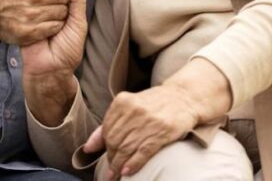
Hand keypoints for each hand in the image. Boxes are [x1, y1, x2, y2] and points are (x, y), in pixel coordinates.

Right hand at [20, 0, 87, 125]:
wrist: (51, 71)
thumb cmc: (68, 49)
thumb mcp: (78, 24)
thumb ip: (78, 1)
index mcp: (61, 5)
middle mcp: (47, 6)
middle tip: (64, 19)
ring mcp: (34, 12)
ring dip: (52, 14)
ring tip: (56, 33)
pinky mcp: (24, 20)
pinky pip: (34, 12)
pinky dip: (42, 22)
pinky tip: (46, 36)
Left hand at [84, 58, 230, 178]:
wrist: (183, 98)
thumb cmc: (153, 104)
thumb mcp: (129, 107)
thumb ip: (109, 124)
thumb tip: (88, 147)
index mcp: (122, 102)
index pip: (106, 130)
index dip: (104, 147)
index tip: (105, 158)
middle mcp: (133, 110)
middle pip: (114, 141)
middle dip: (111, 158)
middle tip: (110, 171)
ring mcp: (147, 121)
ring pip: (126, 148)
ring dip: (119, 165)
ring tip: (116, 175)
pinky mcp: (161, 132)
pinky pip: (142, 151)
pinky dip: (133, 164)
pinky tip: (127, 171)